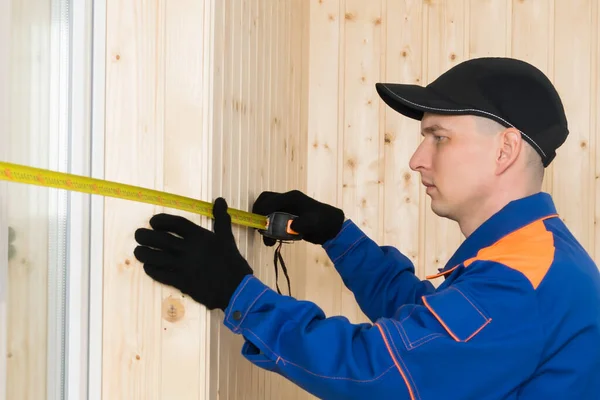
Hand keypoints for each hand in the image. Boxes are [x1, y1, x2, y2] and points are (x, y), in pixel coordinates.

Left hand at [133, 197, 252, 310]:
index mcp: (201, 237)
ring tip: (138, 251)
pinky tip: (148, 267)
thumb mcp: (227, 238)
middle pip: (161, 240)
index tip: (152, 222)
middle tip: (138, 235)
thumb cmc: (232, 262)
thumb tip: (220, 200)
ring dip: (144, 254)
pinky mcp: (182, 283)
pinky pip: (161, 275)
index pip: (176, 223)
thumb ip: (220, 219)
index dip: (162, 220)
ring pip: (157, 258)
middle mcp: (190, 250)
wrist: (237, 289)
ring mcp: (184, 267)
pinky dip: (152, 270)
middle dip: (146, 236)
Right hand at [252, 190, 343, 245]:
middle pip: (265, 201)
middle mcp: (287, 201)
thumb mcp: (314, 223)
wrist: (331, 227)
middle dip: (259, 213)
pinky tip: (273, 241)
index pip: (270, 199)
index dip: (261, 210)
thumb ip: (302, 224)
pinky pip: (273, 220)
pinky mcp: (287, 217)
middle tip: (258, 227)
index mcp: (292, 198)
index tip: (259, 223)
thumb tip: (290, 227)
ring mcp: (286, 208)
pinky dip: (270, 229)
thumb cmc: (324, 221)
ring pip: (267, 211)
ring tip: (267, 239)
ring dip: (264, 224)